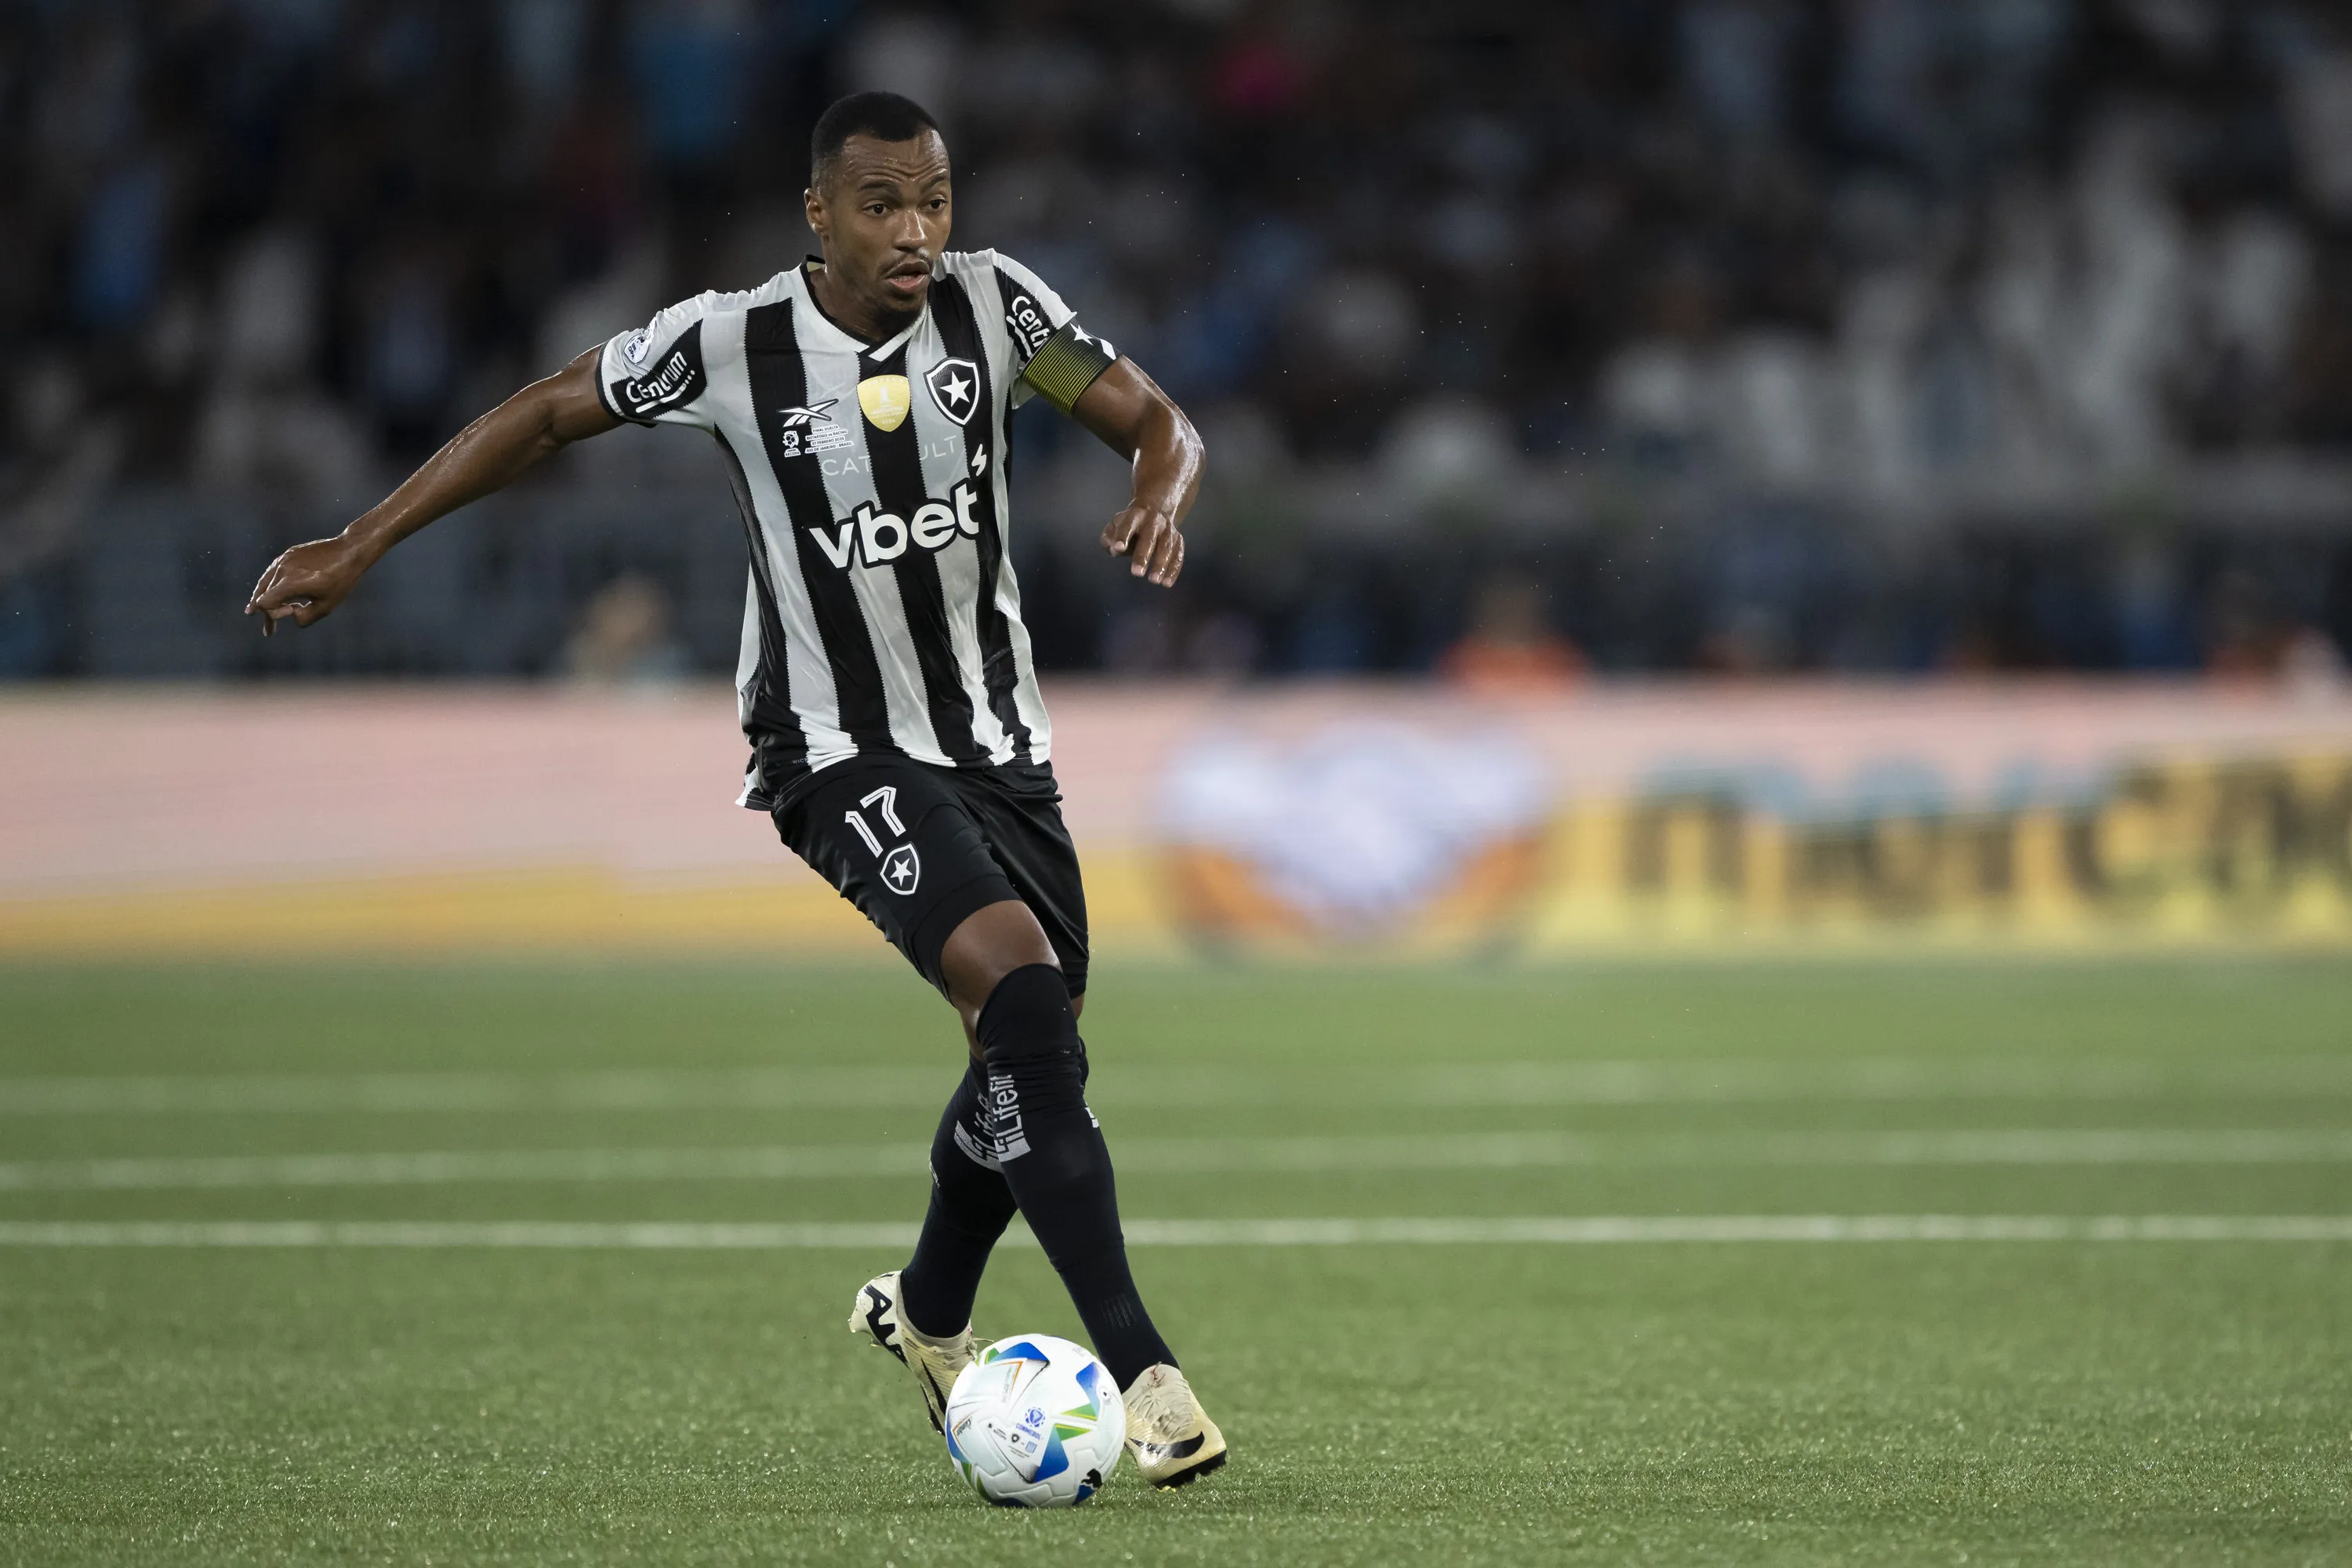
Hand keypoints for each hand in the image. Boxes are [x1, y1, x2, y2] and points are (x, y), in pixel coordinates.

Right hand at [245, 535, 369, 636]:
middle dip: (267, 614)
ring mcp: (284, 559)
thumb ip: (305, 617)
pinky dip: (269, 585)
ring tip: (253, 611)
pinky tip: (268, 591)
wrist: (349, 551)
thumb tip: (292, 615)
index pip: (265, 603)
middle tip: (269, 631)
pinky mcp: (288, 554)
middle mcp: (282, 569)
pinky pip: (272, 572)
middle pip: (263, 595)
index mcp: (290, 582)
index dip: (273, 615)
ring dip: (261, 598)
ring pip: (265, 582)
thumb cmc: (341, 580)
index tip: (292, 612)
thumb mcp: (326, 606)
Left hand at [1101, 504, 1183, 586]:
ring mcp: (1168, 530)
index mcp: (1135, 515)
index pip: (1128, 525)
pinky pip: (1178, 555)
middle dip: (1143, 555)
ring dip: (1161, 565)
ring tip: (1154, 580)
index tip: (1118, 548)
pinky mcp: (1178, 540)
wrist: (1156, 509)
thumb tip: (1114, 550)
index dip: (1122, 535)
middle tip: (1137, 573)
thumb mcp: (1116, 524)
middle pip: (1149, 537)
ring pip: (1166, 547)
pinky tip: (1166, 583)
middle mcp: (1154, 520)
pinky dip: (1173, 570)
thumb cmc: (1130, 524)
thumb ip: (1109, 537)